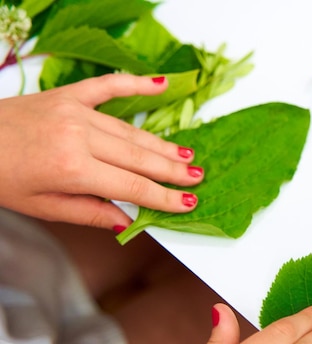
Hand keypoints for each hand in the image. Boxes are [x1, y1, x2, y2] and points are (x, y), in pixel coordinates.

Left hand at [0, 74, 203, 229]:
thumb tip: (128, 221)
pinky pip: (109, 86)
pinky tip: (162, 85)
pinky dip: (136, 85)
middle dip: (172, 170)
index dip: (163, 197)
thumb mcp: (42, 207)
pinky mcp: (68, 94)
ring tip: (187, 155)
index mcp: (72, 169)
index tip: (188, 203)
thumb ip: (90, 213)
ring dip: (162, 144)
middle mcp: (78, 137)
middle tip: (199, 177)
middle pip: (138, 157)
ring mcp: (75, 111)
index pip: (131, 187)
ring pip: (131, 131)